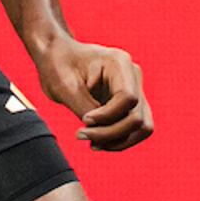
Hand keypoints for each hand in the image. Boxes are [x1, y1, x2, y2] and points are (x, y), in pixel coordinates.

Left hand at [31, 32, 151, 151]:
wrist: (57, 57)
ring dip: (118, 141)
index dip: (107, 116)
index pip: (127, 98)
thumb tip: (100, 133)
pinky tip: (97, 141)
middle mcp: (132, 75)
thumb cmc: (57, 65)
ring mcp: (135, 89)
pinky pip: (134, 128)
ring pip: (142, 126)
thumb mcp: (64, 87)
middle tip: (81, 135)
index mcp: (118, 62)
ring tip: (93, 143)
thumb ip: (84, 109)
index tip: (84, 120)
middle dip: (110, 133)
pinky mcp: (130, 104)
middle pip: (137, 117)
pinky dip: (118, 139)